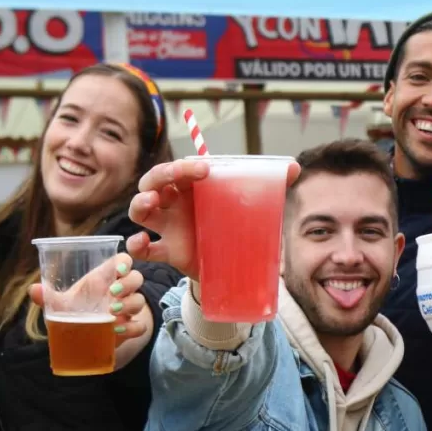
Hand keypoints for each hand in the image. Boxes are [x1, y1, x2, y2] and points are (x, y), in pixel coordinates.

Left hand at [30, 253, 147, 344]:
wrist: (85, 337)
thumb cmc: (76, 312)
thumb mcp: (62, 304)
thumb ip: (50, 297)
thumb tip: (34, 290)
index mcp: (104, 278)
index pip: (123, 261)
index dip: (125, 262)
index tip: (118, 271)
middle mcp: (119, 291)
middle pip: (137, 278)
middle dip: (128, 284)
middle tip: (112, 294)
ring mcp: (127, 309)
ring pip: (140, 300)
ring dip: (129, 305)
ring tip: (112, 314)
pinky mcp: (130, 327)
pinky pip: (140, 325)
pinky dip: (132, 327)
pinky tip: (118, 330)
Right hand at [126, 158, 300, 279]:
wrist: (234, 265)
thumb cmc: (237, 226)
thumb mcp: (254, 207)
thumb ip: (271, 187)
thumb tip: (295, 167)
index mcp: (193, 186)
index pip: (180, 168)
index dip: (186, 165)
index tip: (204, 168)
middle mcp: (176, 202)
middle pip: (154, 181)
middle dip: (159, 177)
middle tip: (171, 181)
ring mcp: (168, 226)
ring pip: (141, 209)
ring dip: (141, 203)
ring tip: (151, 203)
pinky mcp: (167, 251)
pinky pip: (143, 248)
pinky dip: (136, 246)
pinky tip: (140, 243)